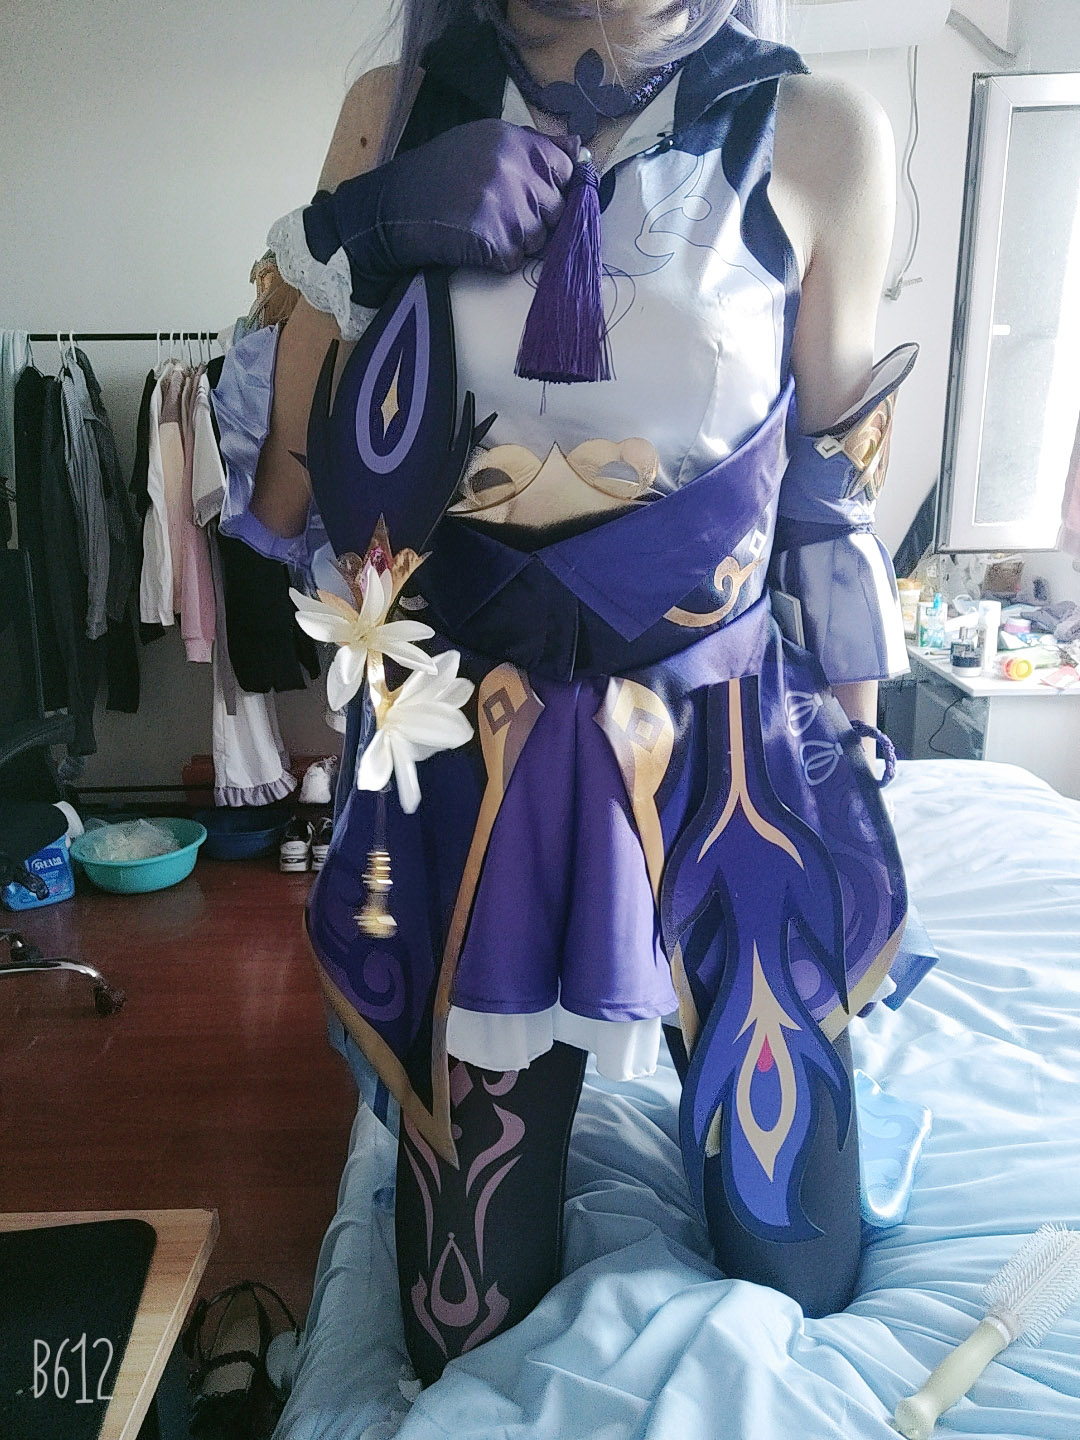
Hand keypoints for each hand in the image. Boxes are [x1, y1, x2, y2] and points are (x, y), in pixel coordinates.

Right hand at [303, 120, 576, 306]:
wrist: (392, 210)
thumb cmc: (436, 175)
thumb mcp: (483, 142)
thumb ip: (533, 145)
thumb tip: (579, 151)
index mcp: (513, 142)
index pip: (566, 168)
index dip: (555, 186)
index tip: (536, 194)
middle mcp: (513, 171)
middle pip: (556, 209)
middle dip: (536, 218)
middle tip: (501, 216)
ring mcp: (505, 209)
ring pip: (539, 239)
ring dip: (517, 242)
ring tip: (484, 229)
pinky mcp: (494, 243)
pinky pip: (514, 261)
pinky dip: (498, 261)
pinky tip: (475, 245)